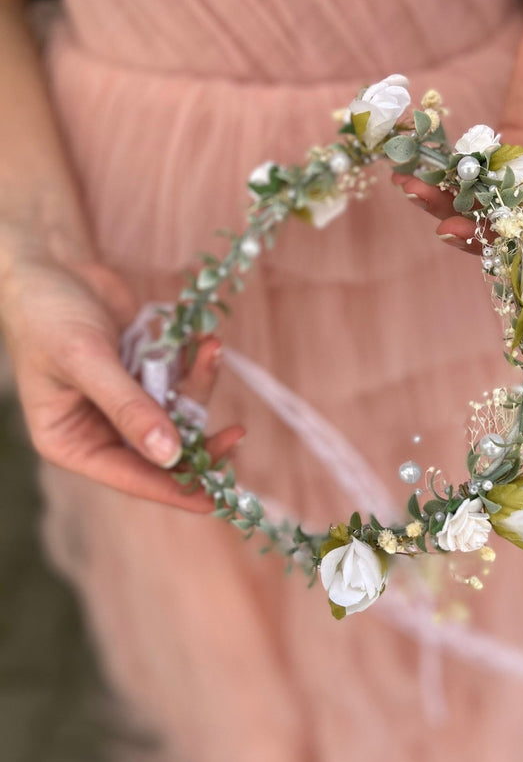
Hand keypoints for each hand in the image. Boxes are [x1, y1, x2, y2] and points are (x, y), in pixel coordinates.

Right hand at [0, 252, 243, 510]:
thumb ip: (128, 407)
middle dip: (199, 438)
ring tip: (212, 349)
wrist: (47, 262)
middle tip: (237, 433)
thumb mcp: (85, 360)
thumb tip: (170, 456)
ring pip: (176, 412)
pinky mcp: (142, 375)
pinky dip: (194, 363)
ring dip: (199, 384)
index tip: (218, 499)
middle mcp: (99, 429)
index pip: (131, 478)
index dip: (175, 488)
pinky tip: (205, 340)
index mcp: (71, 442)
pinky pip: (178, 380)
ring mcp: (124, 402)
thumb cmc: (47, 314)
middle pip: (161, 451)